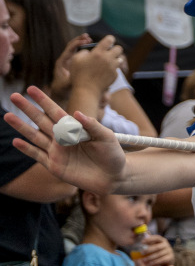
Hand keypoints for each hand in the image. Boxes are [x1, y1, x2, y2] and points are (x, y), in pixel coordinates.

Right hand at [5, 87, 125, 193]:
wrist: (114, 177)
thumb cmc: (112, 155)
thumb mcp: (106, 137)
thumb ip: (92, 126)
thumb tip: (76, 113)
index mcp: (74, 128)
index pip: (56, 112)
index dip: (44, 101)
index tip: (32, 89)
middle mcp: (62, 138)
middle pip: (41, 121)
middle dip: (28, 109)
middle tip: (14, 96)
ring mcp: (57, 152)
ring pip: (35, 136)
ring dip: (22, 127)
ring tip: (8, 116)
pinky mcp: (55, 166)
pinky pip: (38, 156)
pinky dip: (27, 149)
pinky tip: (16, 141)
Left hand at [49, 34, 89, 91]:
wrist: (59, 91)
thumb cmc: (62, 88)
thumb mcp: (67, 85)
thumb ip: (72, 80)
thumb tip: (79, 76)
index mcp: (62, 62)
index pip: (69, 49)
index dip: (77, 44)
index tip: (86, 41)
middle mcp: (65, 60)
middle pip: (71, 46)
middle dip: (79, 40)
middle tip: (87, 36)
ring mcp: (69, 61)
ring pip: (75, 49)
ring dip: (81, 43)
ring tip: (89, 39)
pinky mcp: (73, 63)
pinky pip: (78, 54)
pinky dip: (83, 49)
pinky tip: (91, 48)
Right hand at [66, 36, 122, 97]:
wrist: (86, 90)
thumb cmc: (78, 74)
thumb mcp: (75, 59)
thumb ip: (83, 52)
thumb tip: (90, 51)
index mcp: (98, 52)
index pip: (110, 39)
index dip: (109, 39)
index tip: (108, 41)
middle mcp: (108, 59)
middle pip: (119, 48)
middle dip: (114, 49)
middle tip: (108, 52)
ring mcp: (113, 67)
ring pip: (120, 59)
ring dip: (115, 59)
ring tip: (108, 61)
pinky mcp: (115, 75)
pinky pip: (117, 69)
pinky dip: (113, 69)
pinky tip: (105, 72)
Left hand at [140, 234, 172, 265]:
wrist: (167, 260)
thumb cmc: (158, 251)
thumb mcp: (154, 245)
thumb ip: (150, 241)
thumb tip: (144, 233)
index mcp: (162, 240)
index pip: (156, 238)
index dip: (149, 239)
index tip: (142, 242)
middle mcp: (166, 245)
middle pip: (157, 247)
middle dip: (148, 250)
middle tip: (142, 253)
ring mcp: (169, 251)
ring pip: (159, 254)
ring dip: (150, 257)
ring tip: (144, 260)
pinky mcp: (171, 257)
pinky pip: (162, 259)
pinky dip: (155, 262)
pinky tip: (150, 264)